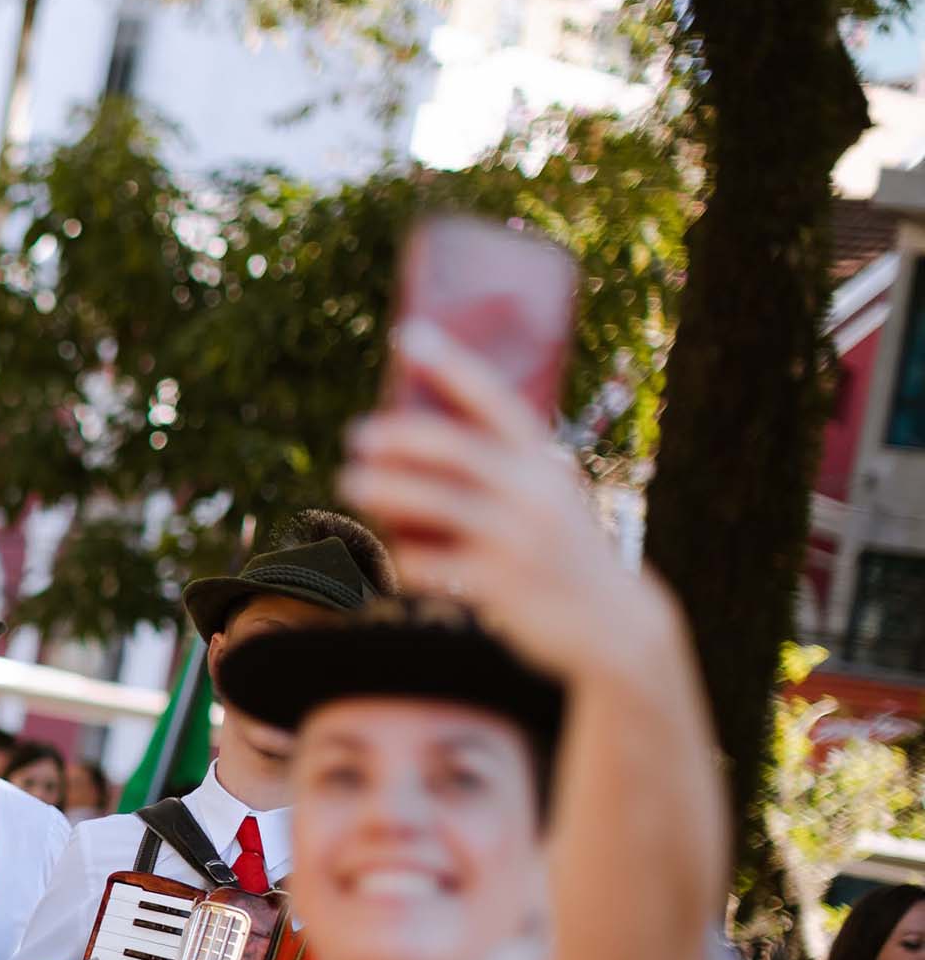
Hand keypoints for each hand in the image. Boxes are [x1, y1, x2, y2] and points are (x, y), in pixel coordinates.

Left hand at [337, 321, 676, 683]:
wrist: (611, 624)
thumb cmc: (560, 550)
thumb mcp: (546, 499)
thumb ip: (499, 470)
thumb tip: (409, 442)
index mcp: (544, 462)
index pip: (493, 400)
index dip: (449, 366)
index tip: (407, 335)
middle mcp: (534, 493)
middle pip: (454, 451)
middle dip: (399, 438)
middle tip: (356, 435)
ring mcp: (518, 540)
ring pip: (434, 505)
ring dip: (385, 491)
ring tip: (348, 483)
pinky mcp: (500, 585)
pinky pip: (431, 562)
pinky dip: (403, 553)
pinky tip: (391, 550)